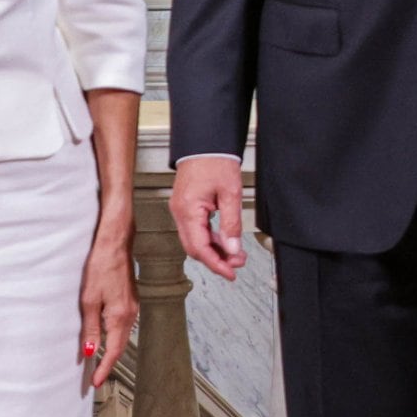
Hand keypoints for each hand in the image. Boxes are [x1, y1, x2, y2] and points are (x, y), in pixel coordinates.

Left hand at [79, 224, 136, 388]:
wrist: (115, 243)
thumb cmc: (102, 266)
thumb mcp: (89, 299)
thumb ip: (90, 327)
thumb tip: (90, 351)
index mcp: (120, 316)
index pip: (113, 351)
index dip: (104, 369)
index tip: (96, 382)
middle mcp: (130, 314)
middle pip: (120, 346)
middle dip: (108, 363)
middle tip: (95, 377)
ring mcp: (132, 307)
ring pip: (122, 336)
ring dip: (111, 350)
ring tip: (98, 361)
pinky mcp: (130, 300)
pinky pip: (123, 325)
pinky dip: (114, 336)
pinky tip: (105, 336)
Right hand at [173, 156, 248, 278]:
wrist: (205, 142)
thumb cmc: (215, 160)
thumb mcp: (230, 193)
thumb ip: (231, 224)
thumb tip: (232, 248)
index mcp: (188, 210)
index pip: (199, 248)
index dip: (216, 264)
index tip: (230, 273)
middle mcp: (180, 212)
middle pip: (195, 248)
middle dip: (216, 259)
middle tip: (237, 263)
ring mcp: (181, 210)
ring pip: (195, 240)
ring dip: (215, 250)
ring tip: (235, 253)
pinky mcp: (185, 206)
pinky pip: (196, 230)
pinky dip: (210, 238)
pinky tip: (224, 241)